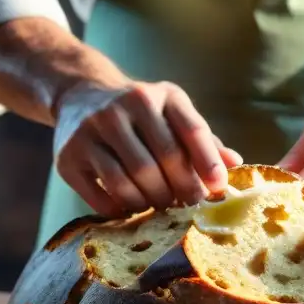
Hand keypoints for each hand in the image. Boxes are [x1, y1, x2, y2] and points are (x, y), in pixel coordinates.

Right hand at [54, 80, 241, 217]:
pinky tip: (130, 206)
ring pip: (129, 181)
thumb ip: (202, 139)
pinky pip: (101, 194)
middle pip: (161, 161)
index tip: (218, 189)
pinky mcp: (68, 156)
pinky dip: (120, 208)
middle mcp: (125, 105)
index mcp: (160, 94)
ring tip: (159, 206)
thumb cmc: (139, 112)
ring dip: (149, 202)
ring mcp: (92, 129)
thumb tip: (235, 164)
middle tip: (186, 206)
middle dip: (180, 190)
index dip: (208, 163)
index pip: (191, 130)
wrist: (80, 95)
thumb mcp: (172, 113)